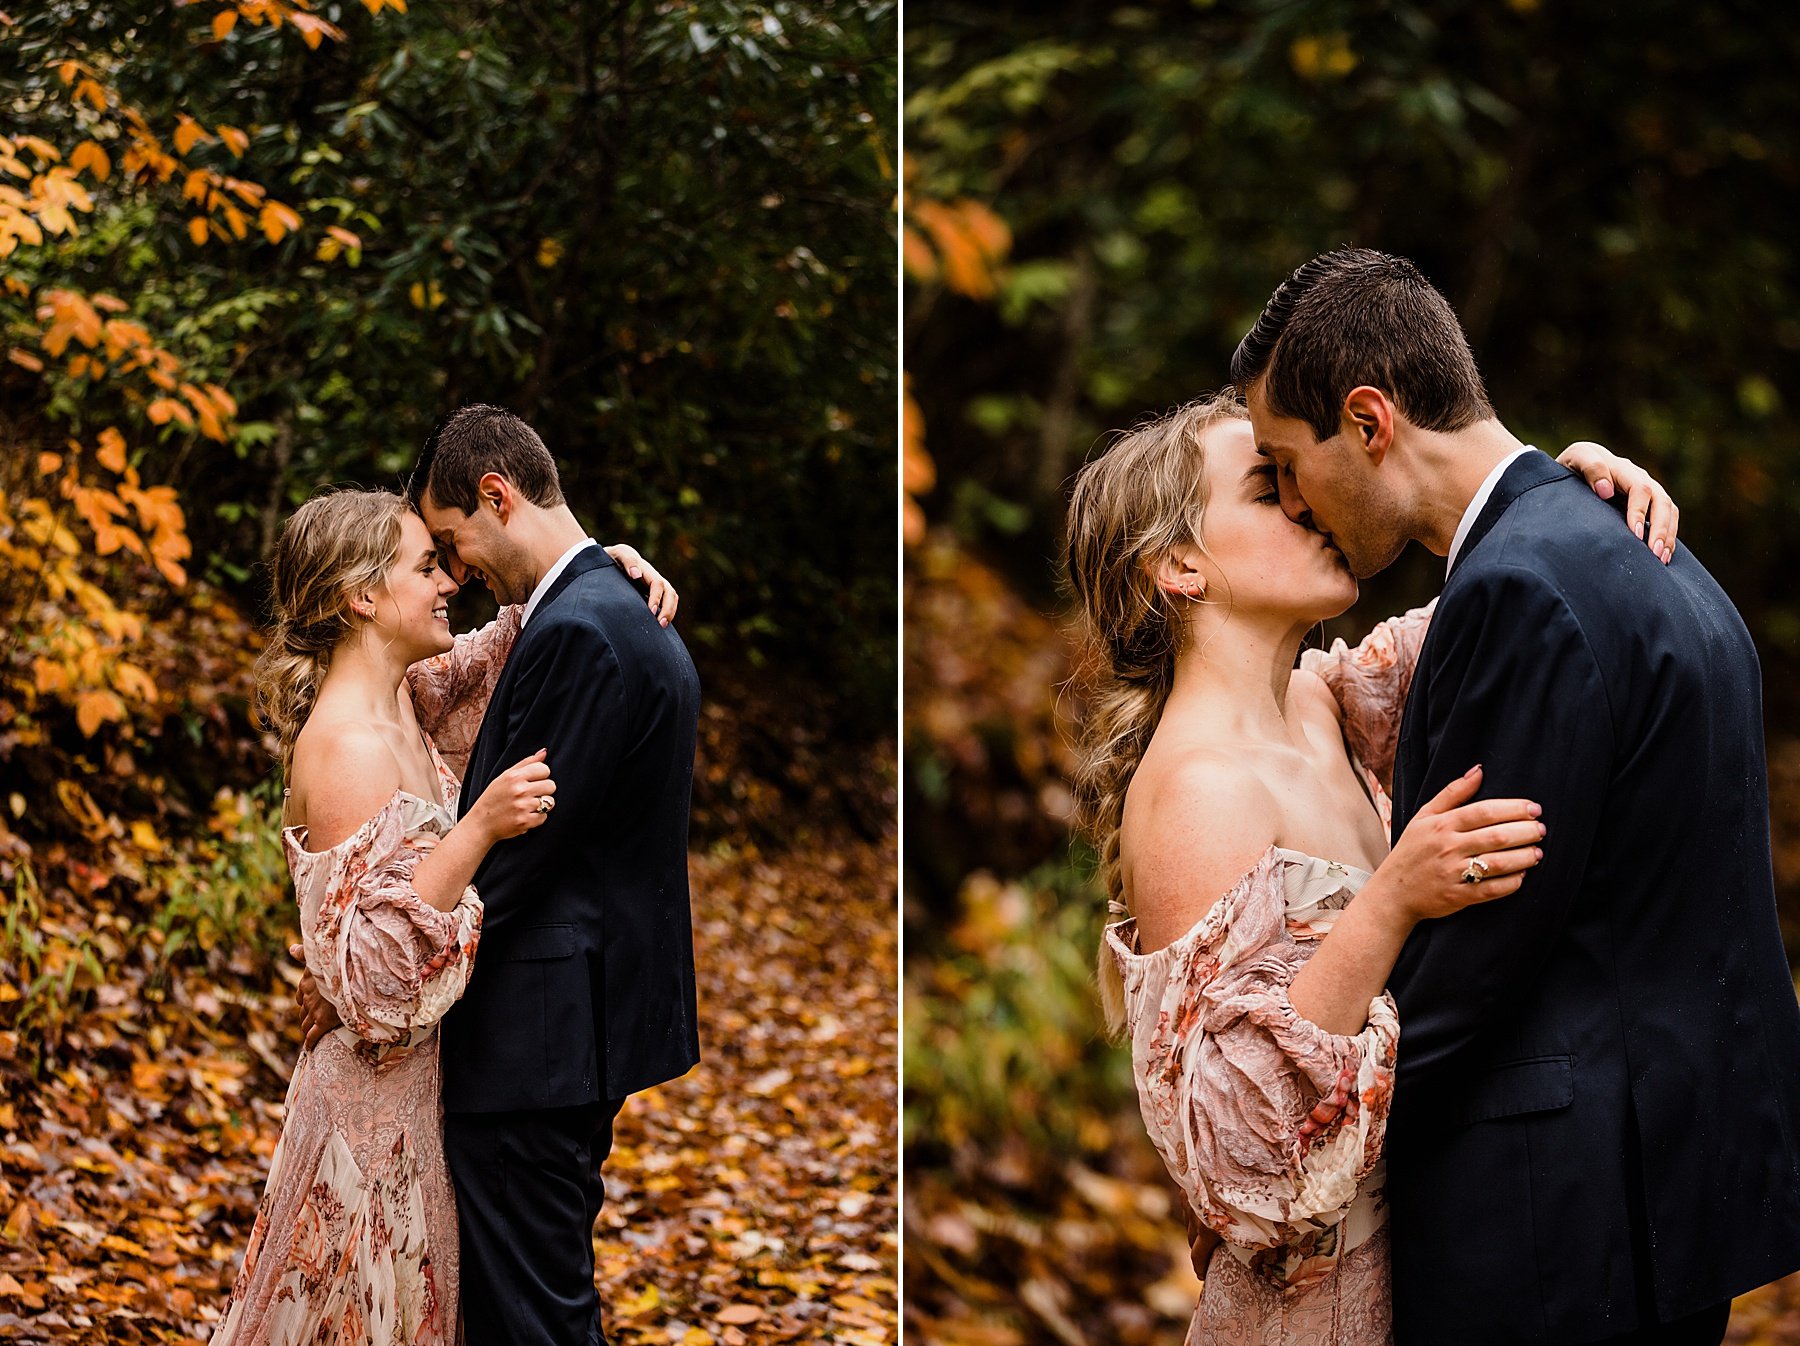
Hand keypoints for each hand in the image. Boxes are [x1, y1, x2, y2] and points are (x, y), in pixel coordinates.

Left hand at [289, 942, 341, 1050]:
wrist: (352, 975)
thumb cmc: (338, 963)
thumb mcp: (320, 956)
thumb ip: (304, 953)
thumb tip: (290, 948)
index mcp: (306, 982)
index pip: (300, 996)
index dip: (305, 1001)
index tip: (311, 1004)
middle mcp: (307, 997)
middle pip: (302, 1011)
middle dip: (307, 1016)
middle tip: (314, 1021)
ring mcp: (314, 1010)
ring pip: (305, 1024)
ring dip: (308, 1028)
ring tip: (312, 1034)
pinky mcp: (323, 1021)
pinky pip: (312, 1036)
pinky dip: (310, 1042)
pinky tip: (309, 1048)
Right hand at [468, 747, 556, 840]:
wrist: (481, 823)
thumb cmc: (493, 798)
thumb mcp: (505, 776)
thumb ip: (526, 763)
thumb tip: (544, 752)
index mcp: (514, 777)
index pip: (544, 769)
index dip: (541, 776)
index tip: (532, 781)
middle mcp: (519, 790)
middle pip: (551, 785)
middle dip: (543, 790)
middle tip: (530, 795)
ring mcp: (522, 807)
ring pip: (550, 802)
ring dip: (541, 805)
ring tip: (527, 806)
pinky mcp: (525, 822)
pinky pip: (544, 817)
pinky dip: (537, 818)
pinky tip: (525, 816)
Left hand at [603, 543, 678, 625]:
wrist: (612, 560)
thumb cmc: (614, 557)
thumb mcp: (619, 553)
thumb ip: (628, 561)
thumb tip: (636, 575)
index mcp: (647, 571)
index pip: (658, 585)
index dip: (657, 598)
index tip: (651, 611)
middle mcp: (655, 579)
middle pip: (670, 594)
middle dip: (668, 609)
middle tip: (660, 625)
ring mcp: (655, 588)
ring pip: (671, 600)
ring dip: (670, 613)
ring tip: (661, 628)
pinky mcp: (652, 596)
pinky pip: (665, 605)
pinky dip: (665, 614)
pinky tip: (657, 626)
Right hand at [1377, 766, 1543, 923]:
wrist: (1394, 892)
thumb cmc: (1412, 850)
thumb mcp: (1425, 816)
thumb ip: (1453, 793)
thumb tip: (1479, 770)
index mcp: (1442, 825)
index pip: (1485, 811)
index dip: (1514, 808)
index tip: (1534, 809)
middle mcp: (1448, 847)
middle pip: (1497, 836)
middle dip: (1526, 831)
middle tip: (1541, 829)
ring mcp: (1454, 873)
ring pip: (1499, 863)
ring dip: (1525, 857)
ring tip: (1537, 852)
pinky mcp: (1459, 897)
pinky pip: (1493, 890)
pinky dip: (1513, 882)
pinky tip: (1522, 875)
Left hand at [1557, 441, 1678, 563]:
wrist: (1576, 467)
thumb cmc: (1574, 464)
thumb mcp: (1577, 457)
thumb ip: (1591, 467)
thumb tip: (1606, 490)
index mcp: (1624, 469)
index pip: (1640, 490)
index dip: (1640, 512)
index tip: (1635, 534)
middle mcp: (1641, 479)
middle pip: (1662, 502)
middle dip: (1661, 529)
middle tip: (1654, 554)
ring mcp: (1647, 493)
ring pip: (1669, 512)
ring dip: (1668, 536)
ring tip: (1661, 559)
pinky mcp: (1648, 506)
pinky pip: (1667, 520)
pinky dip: (1668, 538)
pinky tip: (1662, 557)